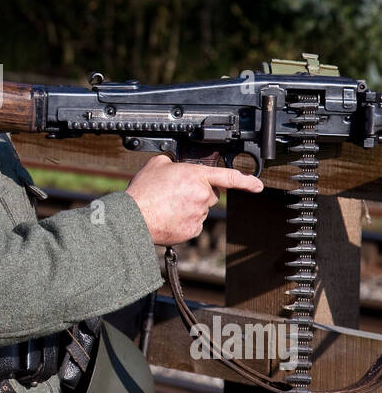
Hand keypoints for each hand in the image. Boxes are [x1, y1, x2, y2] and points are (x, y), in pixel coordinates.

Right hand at [125, 155, 262, 245]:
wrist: (134, 218)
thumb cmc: (143, 192)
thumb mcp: (156, 164)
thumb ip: (173, 162)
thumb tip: (176, 165)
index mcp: (195, 176)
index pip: (229, 176)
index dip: (247, 180)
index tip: (258, 185)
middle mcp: (201, 195)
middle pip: (210, 194)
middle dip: (198, 192)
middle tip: (176, 193)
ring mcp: (199, 215)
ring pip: (201, 209)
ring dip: (189, 207)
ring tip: (168, 206)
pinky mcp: (193, 230)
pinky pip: (194, 223)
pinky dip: (184, 221)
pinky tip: (169, 217)